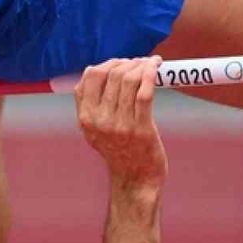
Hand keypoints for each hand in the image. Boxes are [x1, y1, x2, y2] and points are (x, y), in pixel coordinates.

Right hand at [75, 57, 167, 191]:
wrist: (134, 180)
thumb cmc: (119, 151)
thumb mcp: (94, 130)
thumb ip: (91, 104)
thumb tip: (96, 71)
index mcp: (85, 118)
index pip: (90, 76)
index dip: (108, 63)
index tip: (122, 63)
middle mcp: (99, 121)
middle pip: (111, 74)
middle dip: (128, 62)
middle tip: (140, 62)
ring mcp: (120, 125)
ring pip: (129, 80)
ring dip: (141, 65)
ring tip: (150, 64)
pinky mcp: (141, 128)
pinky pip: (144, 92)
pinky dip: (151, 73)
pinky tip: (157, 66)